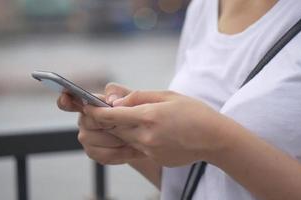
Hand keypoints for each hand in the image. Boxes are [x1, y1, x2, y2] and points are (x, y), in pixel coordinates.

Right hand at [57, 83, 146, 164]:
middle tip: (127, 125)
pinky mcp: (94, 152)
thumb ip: (120, 93)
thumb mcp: (132, 98)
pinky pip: (104, 155)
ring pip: (95, 140)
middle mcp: (84, 120)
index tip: (65, 98)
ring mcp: (87, 138)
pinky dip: (121, 153)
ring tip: (133, 138)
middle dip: (110, 124)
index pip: (70, 101)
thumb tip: (110, 100)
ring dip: (117, 140)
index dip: (65, 100)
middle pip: (88, 122)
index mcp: (91, 103)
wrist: (146, 135)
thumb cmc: (136, 112)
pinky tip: (132, 149)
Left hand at [83, 90, 228, 166]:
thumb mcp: (167, 95)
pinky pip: (135, 149)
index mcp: (149, 116)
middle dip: (104, 120)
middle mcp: (146, 136)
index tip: (86, 106)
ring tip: (126, 119)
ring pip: (122, 140)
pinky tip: (145, 132)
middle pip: (112, 129)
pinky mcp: (154, 159)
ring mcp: (149, 151)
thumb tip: (116, 102)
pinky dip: (132, 140)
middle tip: (103, 110)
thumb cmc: (194, 112)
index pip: (110, 115)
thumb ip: (138, 97)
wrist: (214, 138)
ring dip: (118, 130)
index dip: (94, 111)